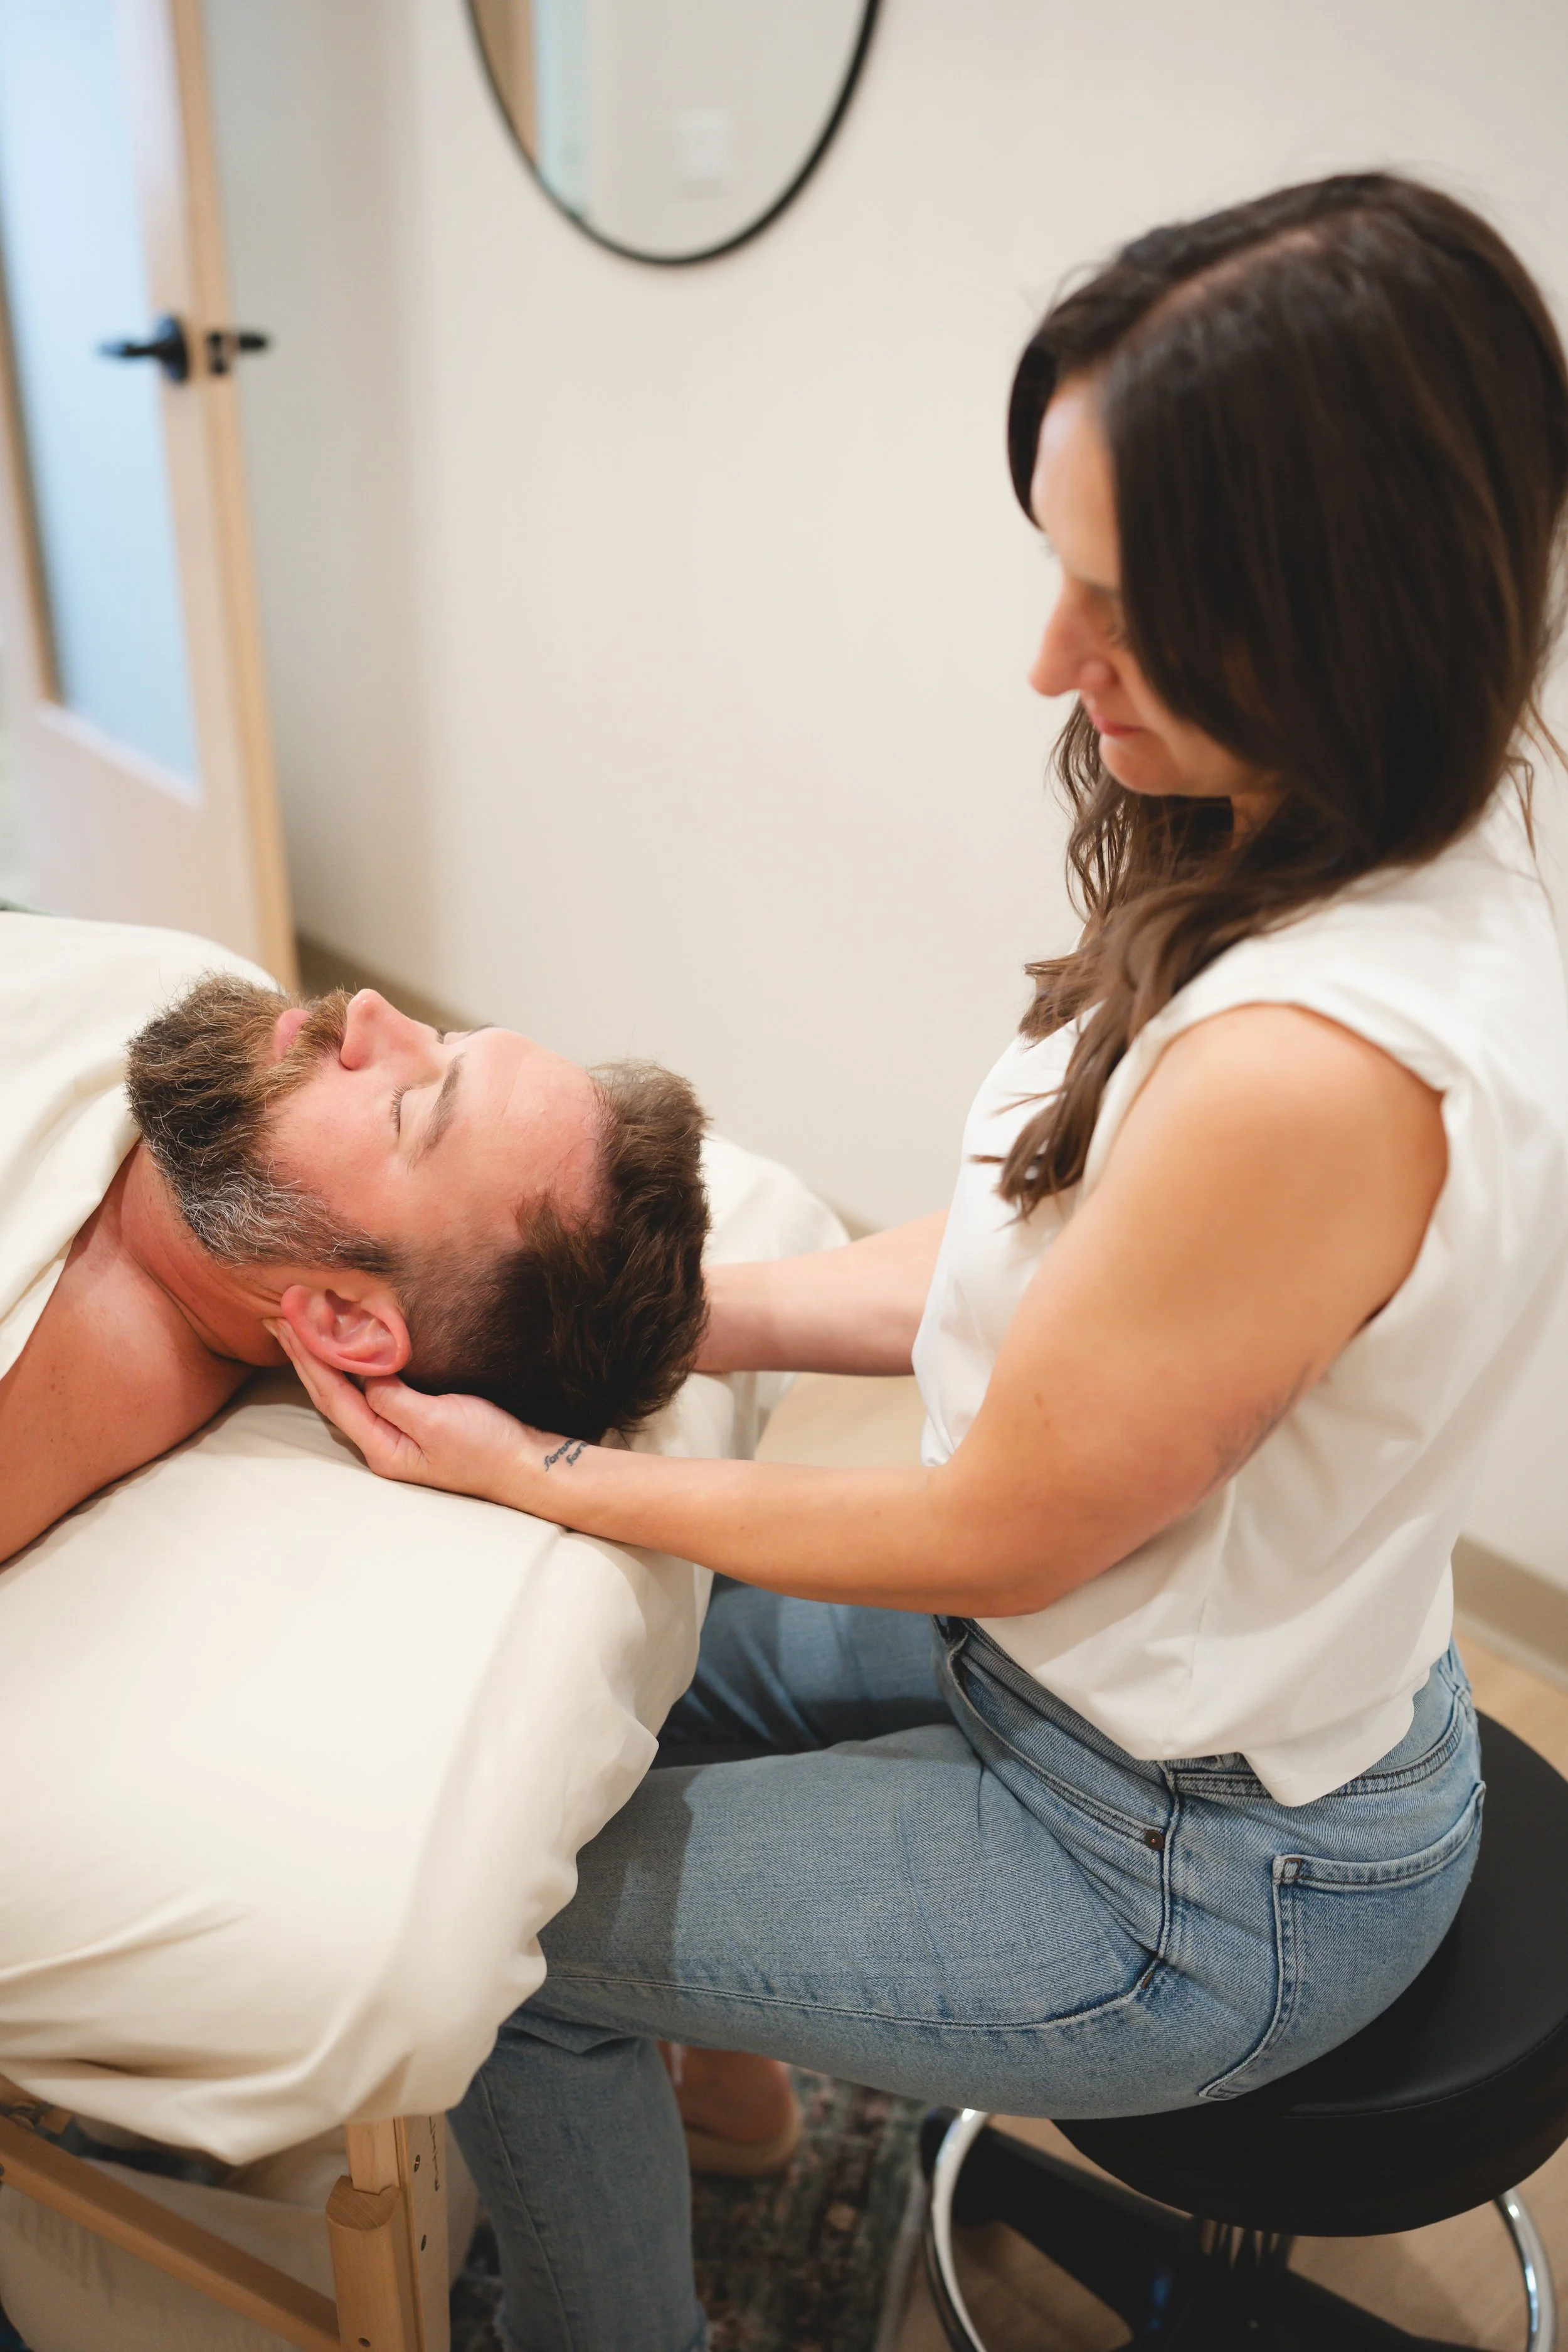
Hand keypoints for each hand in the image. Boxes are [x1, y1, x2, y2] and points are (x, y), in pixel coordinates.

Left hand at [268, 1320, 584, 1513]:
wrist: (528, 1465)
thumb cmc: (487, 1447)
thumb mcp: (437, 1421)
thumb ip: (393, 1398)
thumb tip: (362, 1374)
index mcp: (382, 1446)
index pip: (332, 1394)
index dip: (308, 1356)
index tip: (289, 1320)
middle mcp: (382, 1442)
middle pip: (331, 1393)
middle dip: (304, 1354)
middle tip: (280, 1315)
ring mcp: (398, 1433)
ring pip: (348, 1390)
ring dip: (323, 1357)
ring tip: (302, 1327)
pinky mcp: (417, 1421)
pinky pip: (371, 1388)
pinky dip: (353, 1363)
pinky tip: (348, 1348)